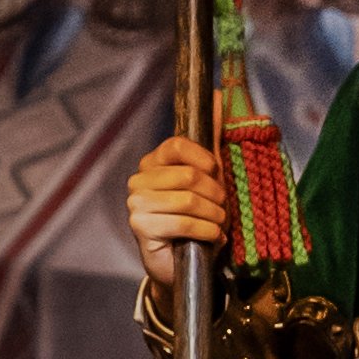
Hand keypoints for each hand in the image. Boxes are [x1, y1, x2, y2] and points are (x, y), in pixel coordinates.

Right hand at [126, 135, 227, 293]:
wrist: (182, 263)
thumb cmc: (196, 217)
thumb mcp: (208, 176)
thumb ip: (211, 138)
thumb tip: (218, 95)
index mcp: (152, 163)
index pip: (176, 145)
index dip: (204, 159)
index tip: (216, 173)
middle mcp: (139, 181)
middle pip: (188, 175)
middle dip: (215, 195)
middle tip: (221, 208)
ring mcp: (136, 204)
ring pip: (188, 200)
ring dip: (214, 216)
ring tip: (217, 224)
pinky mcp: (140, 227)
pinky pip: (184, 223)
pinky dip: (207, 231)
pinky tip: (211, 237)